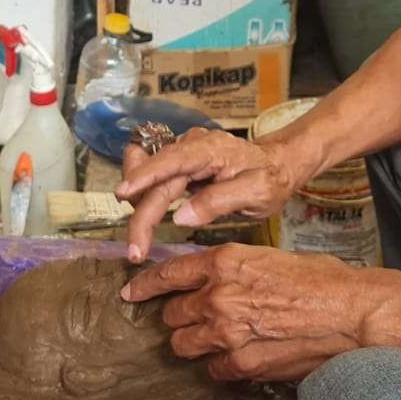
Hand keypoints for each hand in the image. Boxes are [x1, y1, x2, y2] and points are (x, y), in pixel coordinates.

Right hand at [115, 128, 302, 262]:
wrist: (278, 165)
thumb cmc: (271, 178)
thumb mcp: (257, 192)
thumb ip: (220, 202)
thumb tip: (181, 217)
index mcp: (210, 149)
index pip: (170, 161)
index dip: (143, 177)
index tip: (122, 194)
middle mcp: (191, 146)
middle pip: (155, 180)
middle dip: (141, 216)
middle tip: (136, 253)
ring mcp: (183, 153)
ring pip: (149, 180)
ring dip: (139, 208)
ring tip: (141, 241)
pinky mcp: (180, 164)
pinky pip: (154, 180)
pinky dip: (146, 199)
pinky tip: (147, 220)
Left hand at [121, 243, 400, 381]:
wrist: (353, 315)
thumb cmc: (323, 281)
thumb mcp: (272, 258)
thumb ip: (236, 269)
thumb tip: (218, 280)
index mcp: (226, 261)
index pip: (168, 273)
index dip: (145, 285)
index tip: (131, 292)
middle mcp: (218, 295)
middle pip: (172, 313)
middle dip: (179, 316)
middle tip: (192, 319)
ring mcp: (227, 333)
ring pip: (183, 344)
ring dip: (193, 341)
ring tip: (214, 339)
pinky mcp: (241, 364)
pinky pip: (211, 368)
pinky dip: (220, 364)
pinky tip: (240, 356)